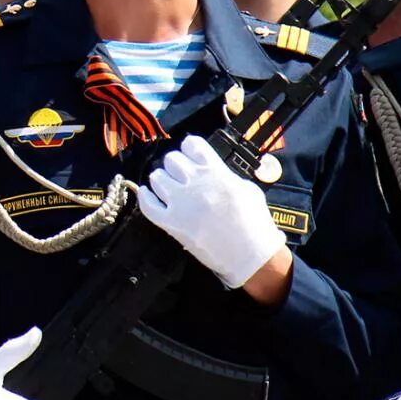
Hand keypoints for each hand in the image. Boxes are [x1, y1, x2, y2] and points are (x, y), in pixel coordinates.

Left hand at [137, 135, 285, 289]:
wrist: (252, 256)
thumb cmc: (255, 223)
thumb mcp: (247, 189)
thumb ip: (226, 175)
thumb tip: (210, 170)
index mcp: (216, 172)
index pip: (192, 144)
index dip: (189, 148)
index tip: (190, 156)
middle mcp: (195, 183)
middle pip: (171, 159)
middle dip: (175, 166)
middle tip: (180, 176)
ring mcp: (180, 203)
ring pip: (156, 177)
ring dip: (161, 181)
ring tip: (167, 188)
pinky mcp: (171, 223)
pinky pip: (147, 205)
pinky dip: (145, 198)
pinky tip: (147, 194)